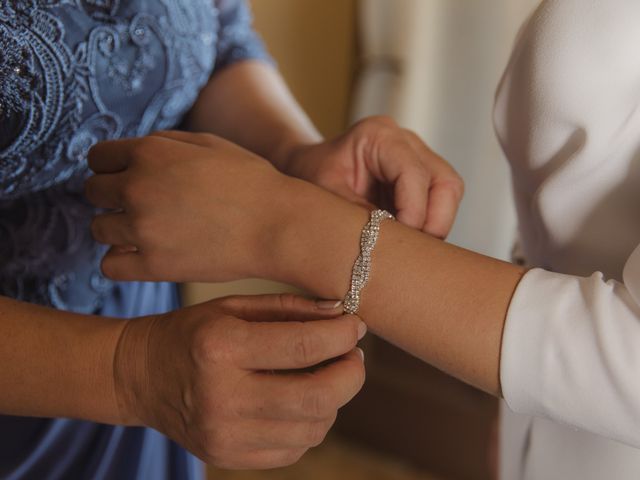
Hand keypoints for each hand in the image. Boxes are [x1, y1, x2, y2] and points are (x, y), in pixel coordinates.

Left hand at [85, 131, 294, 281]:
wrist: (278, 225)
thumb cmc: (250, 181)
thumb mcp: (208, 143)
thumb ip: (163, 143)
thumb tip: (130, 152)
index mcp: (149, 153)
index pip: (97, 158)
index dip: (112, 166)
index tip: (128, 177)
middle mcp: (137, 189)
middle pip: (92, 192)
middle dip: (112, 195)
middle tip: (142, 204)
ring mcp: (143, 230)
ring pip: (98, 229)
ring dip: (117, 228)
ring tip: (148, 230)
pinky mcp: (154, 266)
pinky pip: (109, 266)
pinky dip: (121, 261)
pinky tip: (142, 255)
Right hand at [114, 294, 365, 469]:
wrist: (142, 376)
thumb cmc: (192, 332)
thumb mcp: (233, 305)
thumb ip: (288, 308)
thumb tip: (341, 314)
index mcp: (222, 347)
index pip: (303, 346)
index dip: (342, 336)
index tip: (356, 326)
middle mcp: (222, 397)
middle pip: (317, 397)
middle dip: (351, 375)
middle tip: (354, 356)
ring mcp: (224, 435)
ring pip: (312, 428)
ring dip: (333, 401)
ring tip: (325, 375)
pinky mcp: (228, 457)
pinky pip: (294, 449)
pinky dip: (310, 425)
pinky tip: (301, 401)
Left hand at [281, 116, 463, 237]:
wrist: (306, 168)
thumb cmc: (310, 177)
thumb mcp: (325, 196)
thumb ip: (358, 215)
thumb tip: (391, 243)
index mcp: (379, 135)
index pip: (414, 174)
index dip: (413, 212)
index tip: (399, 242)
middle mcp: (406, 141)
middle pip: (445, 183)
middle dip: (435, 222)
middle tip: (413, 252)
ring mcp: (418, 157)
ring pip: (449, 194)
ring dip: (434, 226)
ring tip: (408, 249)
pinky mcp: (422, 177)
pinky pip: (440, 203)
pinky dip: (428, 225)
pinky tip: (406, 241)